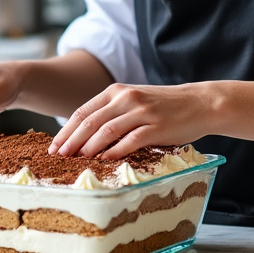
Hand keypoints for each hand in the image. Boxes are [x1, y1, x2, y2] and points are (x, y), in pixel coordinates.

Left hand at [49, 82, 221, 160]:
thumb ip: (110, 113)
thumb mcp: (133, 101)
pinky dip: (114, 152)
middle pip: (90, 122)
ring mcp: (141, 112)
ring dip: (88, 148)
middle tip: (59, 157)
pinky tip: (103, 161)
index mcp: (116, 91)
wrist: (198, 103)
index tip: (54, 146)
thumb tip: (83, 137)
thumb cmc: (162, 106)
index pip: (83, 112)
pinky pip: (129, 141)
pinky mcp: (155, 127)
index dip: (66, 131)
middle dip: (71, 141)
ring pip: (106, 131)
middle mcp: (126, 98)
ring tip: (77, 161)